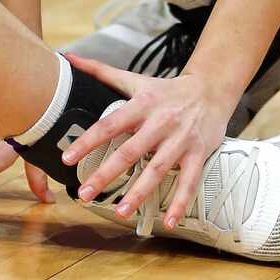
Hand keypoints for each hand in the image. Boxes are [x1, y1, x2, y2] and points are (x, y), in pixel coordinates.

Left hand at [64, 55, 233, 230]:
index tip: (67, 159)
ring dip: (139, 192)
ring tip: (120, 212)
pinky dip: (179, 202)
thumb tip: (71, 58)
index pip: (110, 124)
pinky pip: (189, 181)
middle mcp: (160, 122)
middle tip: (85, 194)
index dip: (88, 141)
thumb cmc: (168, 90)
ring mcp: (180, 139)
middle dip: (106, 174)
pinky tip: (168, 221)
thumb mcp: (136, 79)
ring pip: (158, 169)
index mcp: (142, 104)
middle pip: (130, 150)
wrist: (211, 89)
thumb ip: (102, 72)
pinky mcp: (198, 153)